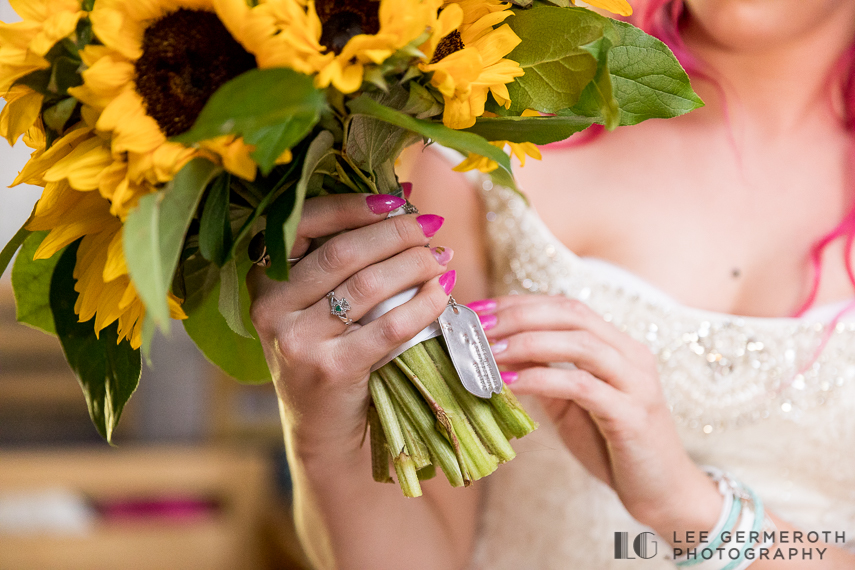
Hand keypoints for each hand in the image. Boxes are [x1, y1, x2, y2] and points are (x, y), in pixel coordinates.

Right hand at [247, 193, 454, 462]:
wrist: (321, 427)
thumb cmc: (328, 352)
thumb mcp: (317, 304)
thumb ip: (345, 257)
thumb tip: (403, 196)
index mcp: (264, 279)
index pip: (303, 223)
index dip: (352, 205)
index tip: (396, 200)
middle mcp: (271, 307)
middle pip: (343, 252)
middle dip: (395, 233)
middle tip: (431, 227)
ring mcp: (296, 341)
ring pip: (368, 285)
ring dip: (415, 264)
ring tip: (442, 258)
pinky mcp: (329, 370)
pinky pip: (388, 326)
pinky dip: (423, 304)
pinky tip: (443, 293)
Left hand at [471, 295, 721, 538]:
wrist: (662, 493)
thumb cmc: (613, 446)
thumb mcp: (571, 404)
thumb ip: (545, 375)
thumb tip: (499, 353)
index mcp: (619, 346)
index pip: (567, 308)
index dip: (521, 304)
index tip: (480, 311)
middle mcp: (632, 355)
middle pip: (571, 315)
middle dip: (518, 316)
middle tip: (476, 327)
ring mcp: (636, 382)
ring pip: (579, 343)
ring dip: (526, 342)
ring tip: (487, 352)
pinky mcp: (632, 414)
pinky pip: (582, 386)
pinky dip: (541, 379)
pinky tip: (509, 383)